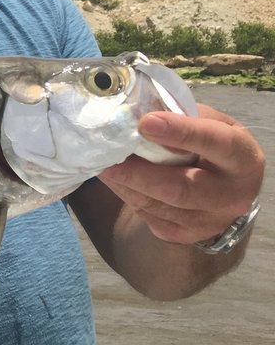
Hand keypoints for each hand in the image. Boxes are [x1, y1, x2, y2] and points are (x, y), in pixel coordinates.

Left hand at [98, 104, 264, 243]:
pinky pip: (146, 214)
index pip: (216, 144)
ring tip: (101, 163)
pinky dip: (125, 193)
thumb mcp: (209, 123)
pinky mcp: (182, 234)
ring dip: (124, 183)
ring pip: (157, 204)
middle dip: (139, 173)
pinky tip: (113, 177)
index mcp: (243, 159)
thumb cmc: (211, 146)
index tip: (146, 123)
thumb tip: (138, 110)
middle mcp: (231, 196)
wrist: (224, 190)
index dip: (181, 132)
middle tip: (108, 157)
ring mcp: (208, 221)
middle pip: (181, 189)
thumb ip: (181, 116)